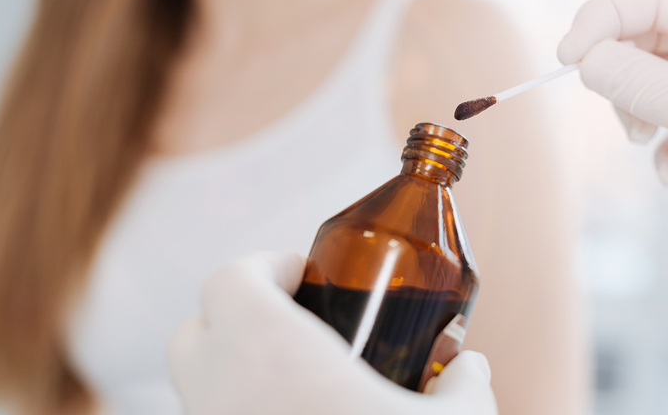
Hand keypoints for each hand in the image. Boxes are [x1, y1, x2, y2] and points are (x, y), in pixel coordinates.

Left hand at [167, 250, 496, 414]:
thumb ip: (468, 385)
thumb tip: (473, 366)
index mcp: (271, 355)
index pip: (230, 279)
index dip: (265, 266)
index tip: (304, 273)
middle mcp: (223, 395)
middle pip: (194, 331)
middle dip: (237, 314)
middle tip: (295, 320)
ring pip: (196, 388)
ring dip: (235, 369)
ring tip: (300, 381)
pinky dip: (241, 411)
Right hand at [557, 0, 667, 265]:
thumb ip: (652, 87)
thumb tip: (586, 62)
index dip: (603, 20)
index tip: (567, 59)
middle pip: (650, 39)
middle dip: (623, 76)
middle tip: (618, 114)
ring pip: (659, 83)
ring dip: (642, 115)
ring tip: (648, 144)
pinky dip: (667, 149)